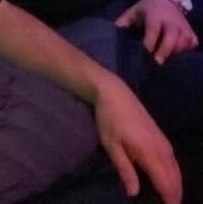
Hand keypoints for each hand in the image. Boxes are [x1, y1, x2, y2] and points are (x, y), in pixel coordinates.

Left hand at [94, 76, 181, 203]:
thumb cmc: (108, 119)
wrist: (114, 93)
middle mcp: (161, 147)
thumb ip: (124, 169)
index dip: (168, 198)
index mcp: (149, 151)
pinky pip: (173, 159)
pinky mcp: (161, 135)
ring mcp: (163, 140)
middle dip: (174, 194)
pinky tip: (170, 179)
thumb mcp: (111, 145)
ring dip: (176, 184)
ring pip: (176, 168)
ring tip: (171, 198)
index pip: (164, 181)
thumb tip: (133, 193)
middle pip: (174, 177)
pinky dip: (174, 173)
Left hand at [115, 0, 197, 63]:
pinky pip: (192, 43)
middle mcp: (171, 21)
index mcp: (155, 16)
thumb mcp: (133, 12)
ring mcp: (183, 26)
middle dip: (165, 50)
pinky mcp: (191, 31)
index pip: (153, 30)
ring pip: (183, 42)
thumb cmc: (146, 8)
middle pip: (171, 37)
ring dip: (175, 52)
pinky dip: (186, 50)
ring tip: (165, 60)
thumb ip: (124, 22)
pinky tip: (177, 54)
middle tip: (157, 62)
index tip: (145, 53)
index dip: (149, 42)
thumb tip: (115, 32)